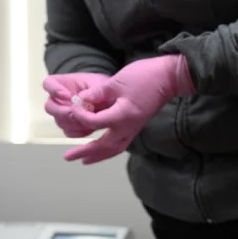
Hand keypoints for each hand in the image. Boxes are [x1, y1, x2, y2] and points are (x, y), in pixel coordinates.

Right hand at [42, 73, 109, 137]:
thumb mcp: (102, 85)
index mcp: (64, 84)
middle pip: (50, 107)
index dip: (54, 90)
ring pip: (59, 121)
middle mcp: (59, 100)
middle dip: (64, 111)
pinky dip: (80, 131)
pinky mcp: (70, 127)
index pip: (48, 83)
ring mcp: (63, 115)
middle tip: (79, 112)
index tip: (67, 96)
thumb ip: (94, 90)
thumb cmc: (103, 89)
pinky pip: (69, 132)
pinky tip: (91, 126)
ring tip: (90, 118)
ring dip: (75, 122)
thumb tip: (83, 98)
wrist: (110, 102)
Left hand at [65, 54, 194, 163]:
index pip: (94, 122)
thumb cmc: (145, 77)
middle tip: (68, 157)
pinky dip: (108, 150)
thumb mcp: (118, 81)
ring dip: (97, 156)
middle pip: (103, 146)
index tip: (74, 104)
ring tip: (84, 161)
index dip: (81, 114)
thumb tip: (81, 100)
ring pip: (113, 149)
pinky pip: (120, 145)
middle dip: (84, 152)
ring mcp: (133, 129)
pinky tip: (102, 150)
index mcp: (121, 116)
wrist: (169, 79)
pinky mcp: (136, 127)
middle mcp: (127, 128)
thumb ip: (98, 93)